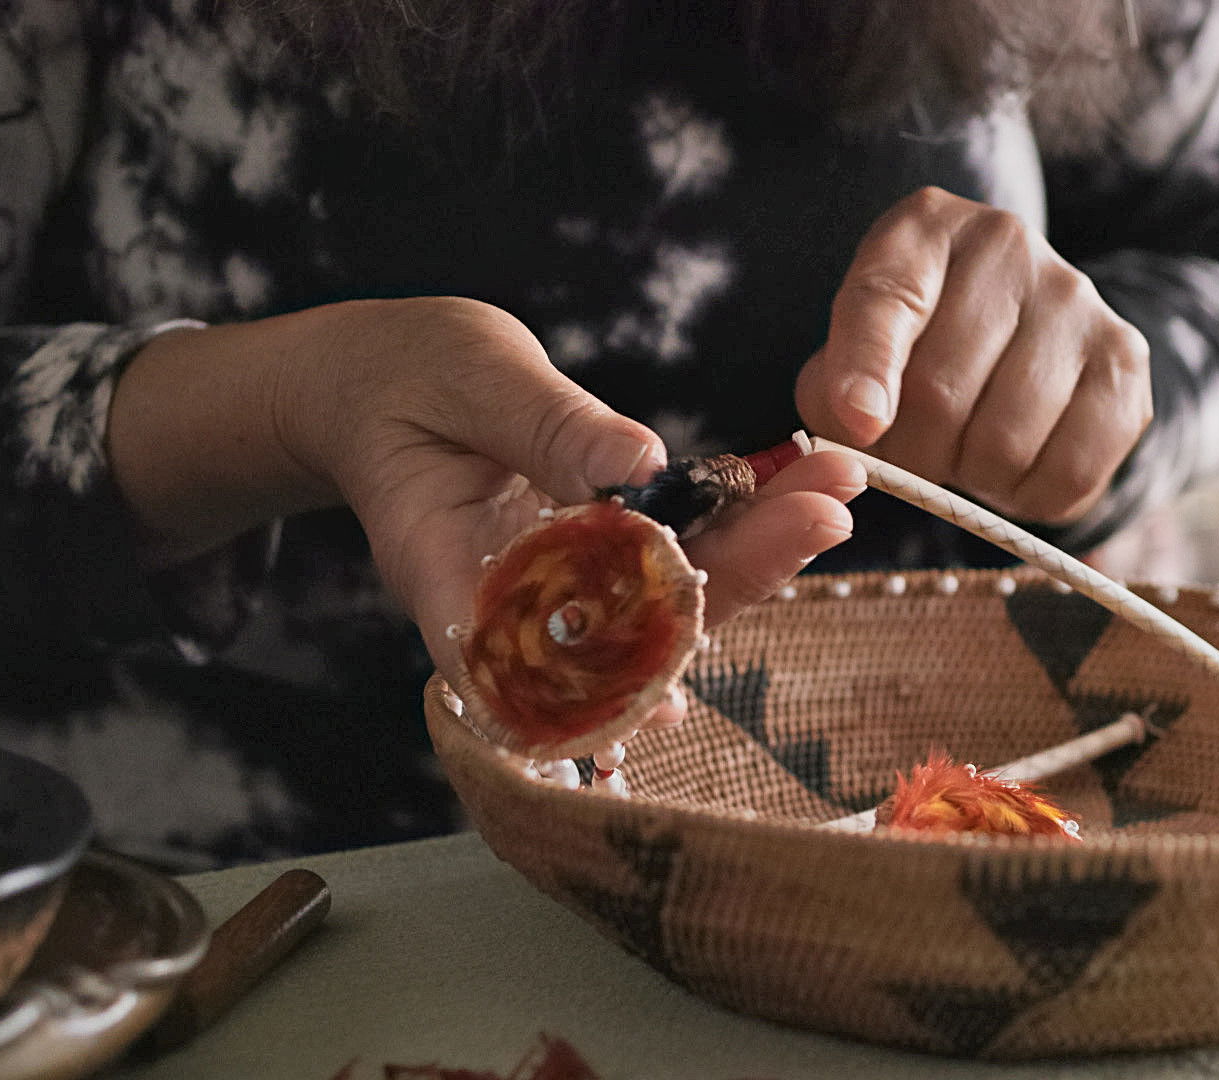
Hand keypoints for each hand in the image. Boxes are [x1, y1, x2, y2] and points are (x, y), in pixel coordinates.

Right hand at [111, 297, 864, 727]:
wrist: (381, 381)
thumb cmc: (405, 375)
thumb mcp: (470, 378)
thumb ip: (548, 427)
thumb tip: (639, 464)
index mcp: (450, 576)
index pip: (531, 657)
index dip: (607, 676)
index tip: (682, 677)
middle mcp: (517, 605)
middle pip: (636, 627)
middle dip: (738, 575)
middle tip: (825, 513)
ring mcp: (567, 588)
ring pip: (675, 598)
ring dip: (762, 549)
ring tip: (837, 487)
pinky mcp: (604, 560)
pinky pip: (680, 561)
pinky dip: (744, 526)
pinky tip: (806, 492)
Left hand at [795, 186, 1151, 523]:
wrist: (1015, 330)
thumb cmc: (915, 348)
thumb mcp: (852, 351)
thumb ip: (834, 391)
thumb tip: (864, 426)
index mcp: (924, 229)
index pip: (887, 299)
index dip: (866, 369)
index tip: (860, 426)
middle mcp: (1008, 246)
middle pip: (940, 393)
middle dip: (913, 456)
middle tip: (915, 460)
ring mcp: (1078, 298)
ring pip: (1006, 442)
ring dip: (972, 478)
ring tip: (967, 456)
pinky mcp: (1125, 360)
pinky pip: (1070, 470)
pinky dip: (1029, 497)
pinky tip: (1015, 470)